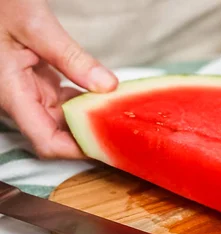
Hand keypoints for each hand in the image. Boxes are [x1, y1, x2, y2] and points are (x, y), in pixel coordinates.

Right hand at [0, 0, 117, 158]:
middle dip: (89, 136)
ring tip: (120, 117)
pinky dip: (83, 103)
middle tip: (125, 132)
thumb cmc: (0, 4)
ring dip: (89, 119)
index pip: (46, 141)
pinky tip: (105, 98)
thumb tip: (107, 86)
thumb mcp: (36, 25)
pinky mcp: (34, 82)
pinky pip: (61, 102)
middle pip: (56, 135)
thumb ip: (71, 57)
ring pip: (61, 120)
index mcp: (12, 92)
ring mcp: (26, 91)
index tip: (109, 146)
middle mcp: (18, 98)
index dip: (77, 150)